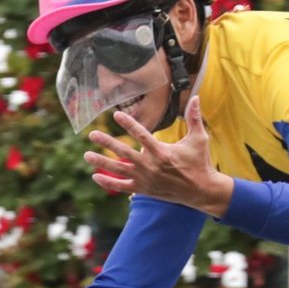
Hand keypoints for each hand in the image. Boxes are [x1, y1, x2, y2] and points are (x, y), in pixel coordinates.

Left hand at [85, 96, 233, 216]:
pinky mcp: (144, 190)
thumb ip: (194, 117)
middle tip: (92, 134)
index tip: (116, 114)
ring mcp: (145, 179)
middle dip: (106, 142)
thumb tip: (195, 96)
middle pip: (123, 152)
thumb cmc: (200, 163)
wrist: (201, 191)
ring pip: (119, 170)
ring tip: (86, 155)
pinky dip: (109, 183)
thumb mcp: (199, 139)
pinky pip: (122, 186)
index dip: (128, 124)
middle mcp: (150, 166)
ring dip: (101, 162)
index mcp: (162, 152)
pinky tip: (95, 177)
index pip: (141, 134)